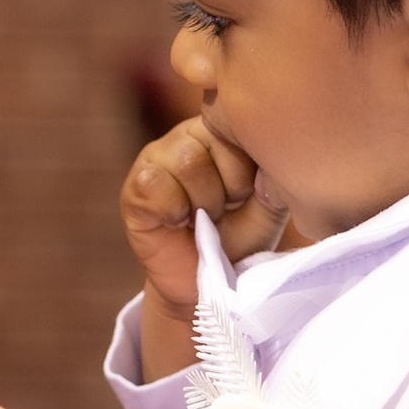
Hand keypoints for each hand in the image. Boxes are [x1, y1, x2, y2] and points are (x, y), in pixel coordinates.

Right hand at [124, 112, 285, 381]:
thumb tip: (270, 166)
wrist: (203, 283)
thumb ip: (274, 184)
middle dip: (228, 188)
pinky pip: (155, 184)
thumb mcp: (266, 211)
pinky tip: (178, 223)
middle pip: (213, 142)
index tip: (247, 195)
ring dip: (202, 202)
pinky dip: (174, 210)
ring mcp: (157, 158)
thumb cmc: (236, 242)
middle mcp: (188, 136)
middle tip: (223, 212)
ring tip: (202, 219)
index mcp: (222, 132)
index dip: (248, 167)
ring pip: (186, 162)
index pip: (238, 124)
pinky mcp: (135, 187)